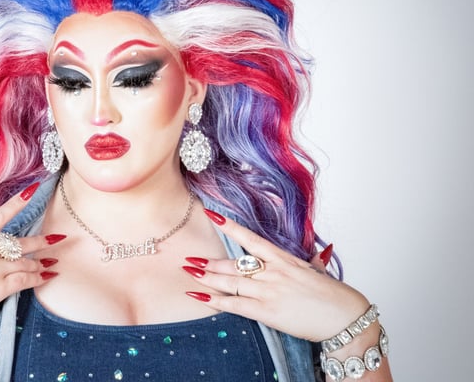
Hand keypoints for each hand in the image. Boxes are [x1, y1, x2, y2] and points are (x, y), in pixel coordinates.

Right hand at [0, 183, 65, 323]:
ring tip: (52, 262)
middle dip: (42, 240)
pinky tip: (47, 277)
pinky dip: (39, 278)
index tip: (33, 190)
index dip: (18, 202)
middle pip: (20, 242)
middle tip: (57, 237)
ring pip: (26, 261)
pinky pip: (25, 279)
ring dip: (41, 262)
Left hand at [184, 210, 368, 341]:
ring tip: (189, 271)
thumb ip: (310, 262)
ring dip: (207, 277)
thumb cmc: (333, 296)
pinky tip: (199, 296)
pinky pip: (234, 304)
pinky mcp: (267, 311)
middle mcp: (274, 272)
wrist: (345, 319)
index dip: (229, 226)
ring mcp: (269, 291)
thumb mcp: (317, 272)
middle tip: (189, 257)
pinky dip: (215, 300)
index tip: (211, 215)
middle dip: (209, 261)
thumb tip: (319, 252)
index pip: (251, 238)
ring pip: (230, 281)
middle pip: (234, 263)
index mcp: (284, 259)